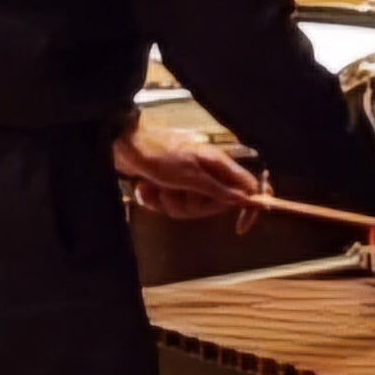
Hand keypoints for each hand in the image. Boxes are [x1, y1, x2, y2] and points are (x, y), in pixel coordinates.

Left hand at [111, 118, 258, 220]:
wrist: (123, 146)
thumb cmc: (159, 155)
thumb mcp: (190, 175)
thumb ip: (218, 189)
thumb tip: (245, 200)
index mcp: (219, 165)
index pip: (250, 186)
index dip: (250, 207)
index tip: (240, 228)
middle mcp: (208, 174)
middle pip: (216, 206)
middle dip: (193, 205)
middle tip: (178, 192)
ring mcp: (189, 181)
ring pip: (191, 209)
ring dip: (170, 203)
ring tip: (158, 188)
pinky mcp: (172, 187)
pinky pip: (173, 207)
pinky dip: (157, 201)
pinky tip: (146, 189)